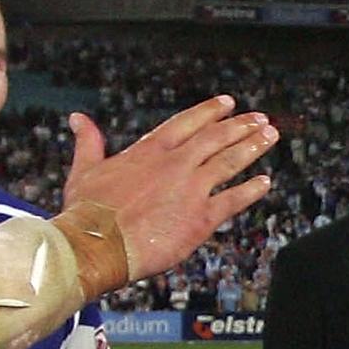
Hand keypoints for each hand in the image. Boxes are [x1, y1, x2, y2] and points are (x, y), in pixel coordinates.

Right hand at [64, 95, 277, 278]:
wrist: (96, 246)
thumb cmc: (86, 213)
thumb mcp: (85, 169)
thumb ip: (88, 142)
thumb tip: (78, 118)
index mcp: (149, 151)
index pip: (186, 123)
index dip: (209, 111)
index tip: (228, 103)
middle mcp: (175, 164)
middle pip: (215, 138)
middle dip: (241, 126)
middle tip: (261, 118)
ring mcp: (190, 189)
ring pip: (229, 162)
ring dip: (251, 147)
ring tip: (270, 136)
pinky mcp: (200, 218)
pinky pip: (233, 200)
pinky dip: (251, 190)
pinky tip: (265, 182)